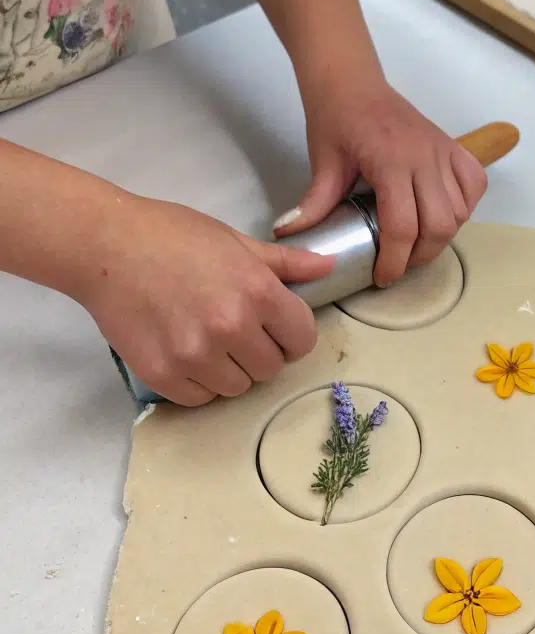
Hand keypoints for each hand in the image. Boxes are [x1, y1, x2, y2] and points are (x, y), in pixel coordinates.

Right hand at [73, 194, 333, 406]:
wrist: (106, 247)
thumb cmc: (172, 235)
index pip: (302, 339)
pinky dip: (197, 382)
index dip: (292, 334)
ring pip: (237, 388)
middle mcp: (231, 328)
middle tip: (236, 331)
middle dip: (260, 352)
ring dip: (230, 370)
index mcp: (258, 292)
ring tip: (207, 340)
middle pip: (271, 368)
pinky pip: (199, 398)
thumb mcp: (235, 241)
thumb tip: (328, 266)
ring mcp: (195, 356)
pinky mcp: (162, 375)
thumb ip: (285, 262)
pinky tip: (185, 352)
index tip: (275, 327)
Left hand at [276, 80, 486, 285]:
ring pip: (461, 209)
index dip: (394, 260)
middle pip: (440, 224)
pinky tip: (442, 213)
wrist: (352, 80)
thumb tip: (288, 235)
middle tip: (398, 263)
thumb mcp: (323, 161)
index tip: (382, 277)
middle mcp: (425, 156)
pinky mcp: (452, 145)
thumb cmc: (335, 118)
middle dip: (421, 255)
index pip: (403, 225)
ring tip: (416, 242)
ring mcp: (443, 149)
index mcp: (391, 161)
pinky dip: (465, 206)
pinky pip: (475, 183)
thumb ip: (314, 202)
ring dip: (442, 234)